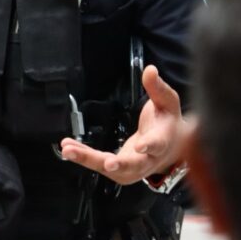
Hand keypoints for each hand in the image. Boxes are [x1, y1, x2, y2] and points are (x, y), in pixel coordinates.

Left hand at [60, 65, 187, 185]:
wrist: (171, 148)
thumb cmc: (167, 122)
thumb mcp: (167, 102)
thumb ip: (157, 87)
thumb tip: (150, 70)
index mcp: (163, 140)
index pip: (158, 143)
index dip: (150, 145)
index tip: (140, 146)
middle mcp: (149, 159)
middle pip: (134, 164)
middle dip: (119, 164)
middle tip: (107, 163)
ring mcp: (133, 168)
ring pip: (111, 168)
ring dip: (89, 160)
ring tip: (69, 150)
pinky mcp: (119, 169)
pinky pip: (100, 164)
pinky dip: (84, 157)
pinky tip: (69, 148)